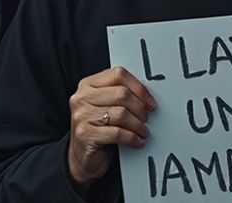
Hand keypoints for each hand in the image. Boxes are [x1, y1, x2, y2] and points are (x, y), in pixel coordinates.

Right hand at [67, 67, 156, 188]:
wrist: (82, 157)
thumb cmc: (98, 129)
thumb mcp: (105, 106)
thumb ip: (119, 95)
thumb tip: (147, 96)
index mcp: (87, 85)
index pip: (118, 75)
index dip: (139, 87)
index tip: (150, 101)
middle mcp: (81, 98)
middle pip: (122, 94)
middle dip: (140, 108)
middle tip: (146, 119)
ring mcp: (81, 116)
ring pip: (121, 114)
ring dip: (138, 125)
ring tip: (142, 131)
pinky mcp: (85, 134)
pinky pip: (117, 133)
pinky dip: (132, 138)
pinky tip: (137, 141)